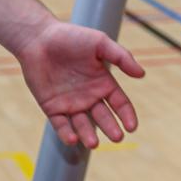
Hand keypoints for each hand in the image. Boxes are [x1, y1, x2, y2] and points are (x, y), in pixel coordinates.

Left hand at [15, 21, 145, 148]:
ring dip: (88, 135)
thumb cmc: (71, 37)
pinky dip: (66, 133)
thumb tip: (141, 74)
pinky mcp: (52, 107)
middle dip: (111, 128)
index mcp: (102, 83)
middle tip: (117, 138)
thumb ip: (121, 57)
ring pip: (82, 125)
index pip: (119, 103)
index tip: (132, 127)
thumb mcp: (100, 43)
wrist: (39, 38)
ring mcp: (70, 103)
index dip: (126, 115)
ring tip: (93, 143)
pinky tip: (72, 138)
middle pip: (103, 118)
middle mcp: (89, 96)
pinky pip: (60, 125)